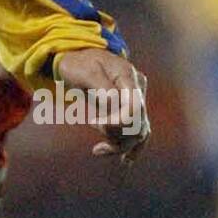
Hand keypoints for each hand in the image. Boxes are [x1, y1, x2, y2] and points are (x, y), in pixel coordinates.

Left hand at [53, 49, 149, 163]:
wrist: (78, 56)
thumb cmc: (78, 63)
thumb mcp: (85, 72)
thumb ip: (102, 90)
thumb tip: (115, 108)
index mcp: (128, 76)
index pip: (133, 108)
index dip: (117, 122)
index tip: (93, 124)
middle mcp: (137, 88)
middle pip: (137, 123)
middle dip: (116, 136)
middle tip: (96, 141)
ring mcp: (137, 99)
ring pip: (139, 131)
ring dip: (120, 144)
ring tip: (99, 150)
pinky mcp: (133, 109)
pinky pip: (139, 131)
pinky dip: (134, 147)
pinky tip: (127, 161)